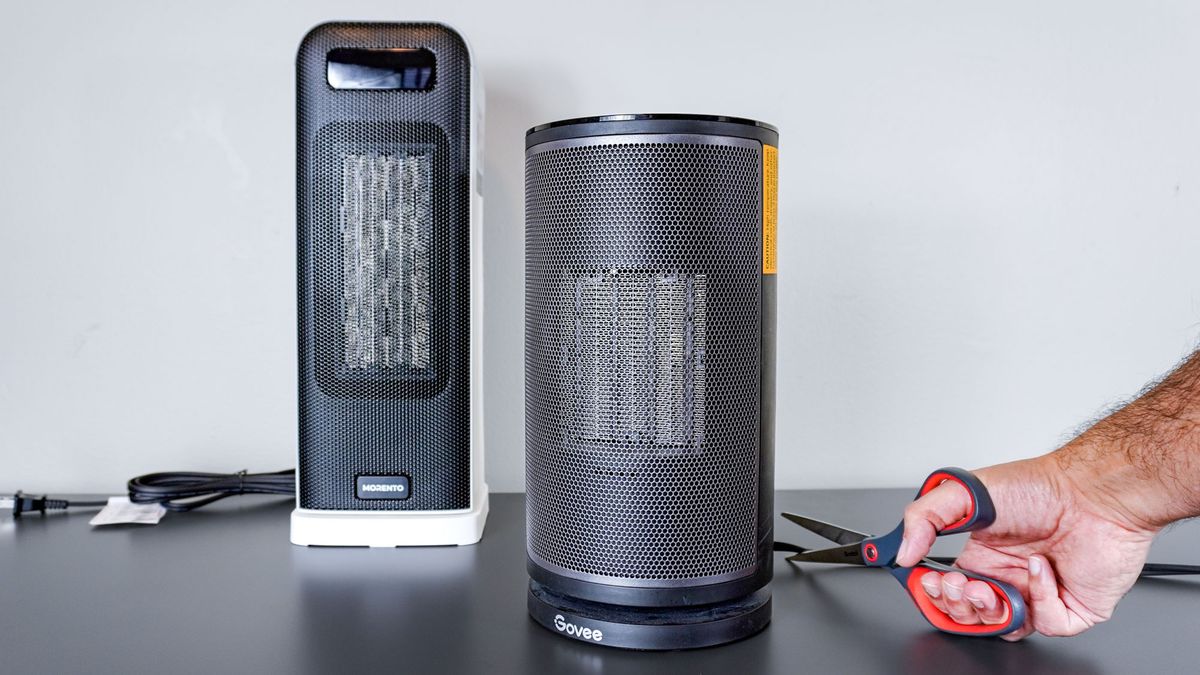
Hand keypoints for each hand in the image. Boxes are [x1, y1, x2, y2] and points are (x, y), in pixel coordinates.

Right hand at [894, 455, 1156, 639]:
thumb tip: (902, 551)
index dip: (932, 591)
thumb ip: (923, 518)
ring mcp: (1038, 594)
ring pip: (1004, 627)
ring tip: (988, 586)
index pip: (946, 588)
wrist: (1093, 492)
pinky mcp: (1072, 607)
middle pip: (970, 614)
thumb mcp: (964, 492)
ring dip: (990, 610)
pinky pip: (1047, 624)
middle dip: (956, 605)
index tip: (924, 579)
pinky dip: (1040, 599)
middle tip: (958, 584)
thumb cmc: (1041, 486)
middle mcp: (1008, 577)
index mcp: (982, 555)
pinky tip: (1041, 567)